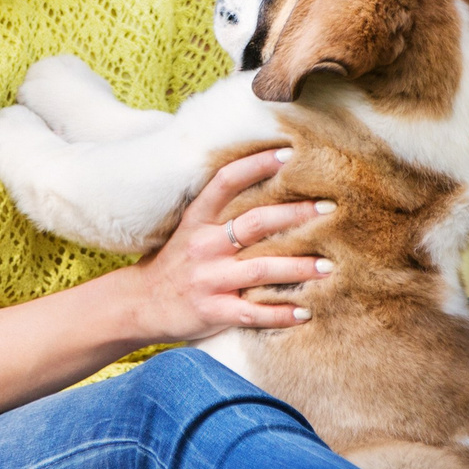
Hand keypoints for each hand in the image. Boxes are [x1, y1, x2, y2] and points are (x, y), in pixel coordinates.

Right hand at [117, 149, 332, 344]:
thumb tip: (268, 189)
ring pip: (261, 269)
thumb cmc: (174, 263)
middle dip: (296, 214)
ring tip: (328, 266)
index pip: (227, 182)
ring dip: (298, 268)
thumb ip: (221, 213)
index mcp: (197, 220)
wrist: (138, 305)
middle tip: (330, 208)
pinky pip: (252, 313)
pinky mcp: (212, 311)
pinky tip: (305, 313)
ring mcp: (208, 280)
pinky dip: (280, 314)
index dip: (256, 165)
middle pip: (256, 223)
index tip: (289, 154)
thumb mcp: (189, 230)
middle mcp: (203, 246)